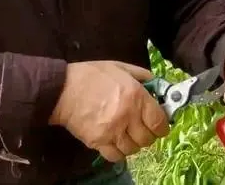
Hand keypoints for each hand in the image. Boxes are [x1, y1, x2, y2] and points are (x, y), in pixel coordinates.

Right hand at [49, 60, 169, 161]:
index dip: (161, 125)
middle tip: (139, 127)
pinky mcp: (99, 142)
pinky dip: (118, 151)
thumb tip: (156, 85)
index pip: (159, 122)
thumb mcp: (118, 66)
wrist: (62, 89)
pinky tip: (113, 140)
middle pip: (148, 139)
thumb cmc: (91, 75)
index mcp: (135, 96)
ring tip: (124, 132)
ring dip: (131, 142)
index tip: (158, 124)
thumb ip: (140, 75)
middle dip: (146, 134)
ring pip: (133, 149)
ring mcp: (113, 131)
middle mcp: (128, 116)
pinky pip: (117, 156)